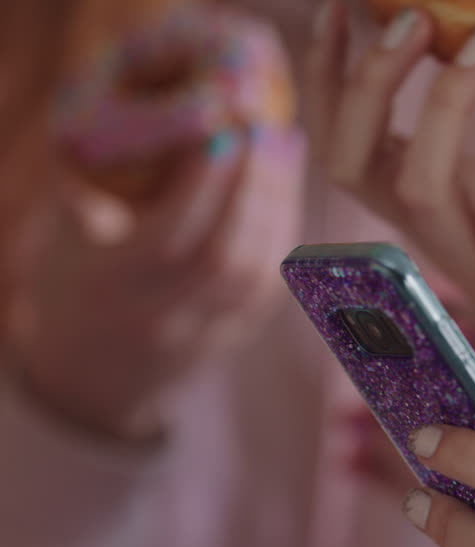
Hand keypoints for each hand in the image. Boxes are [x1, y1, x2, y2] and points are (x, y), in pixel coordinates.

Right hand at [9, 128, 302, 440]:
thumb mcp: (62, 237)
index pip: (169, 237)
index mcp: (110, 289)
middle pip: (222, 255)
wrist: (88, 375)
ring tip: (282, 149)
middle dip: (251, 188)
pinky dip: (282, 234)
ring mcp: (203, 334)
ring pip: (254, 273)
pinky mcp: (235, 337)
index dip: (202, 184)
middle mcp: (161, 317)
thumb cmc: (72, 284)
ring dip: (277, 207)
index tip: (224, 131)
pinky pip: (269, 287)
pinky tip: (286, 190)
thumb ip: (90, 187)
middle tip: (266, 129)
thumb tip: (126, 116)